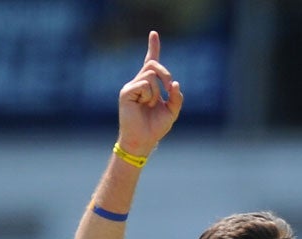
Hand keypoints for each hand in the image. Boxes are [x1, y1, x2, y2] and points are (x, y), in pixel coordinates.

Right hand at [117, 30, 182, 157]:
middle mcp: (138, 83)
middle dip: (165, 74)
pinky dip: (149, 95)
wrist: (143, 141)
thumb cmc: (155, 128)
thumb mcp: (172, 111)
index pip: (150, 62)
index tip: (154, 33)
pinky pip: (144, 84)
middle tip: (170, 88)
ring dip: (156, 91)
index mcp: (149, 85)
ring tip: (150, 105)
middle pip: (153, 64)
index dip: (153, 47)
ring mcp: (131, 87)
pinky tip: (143, 105)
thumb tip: (175, 83)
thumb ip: (176, 97)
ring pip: (150, 75)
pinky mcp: (126, 92)